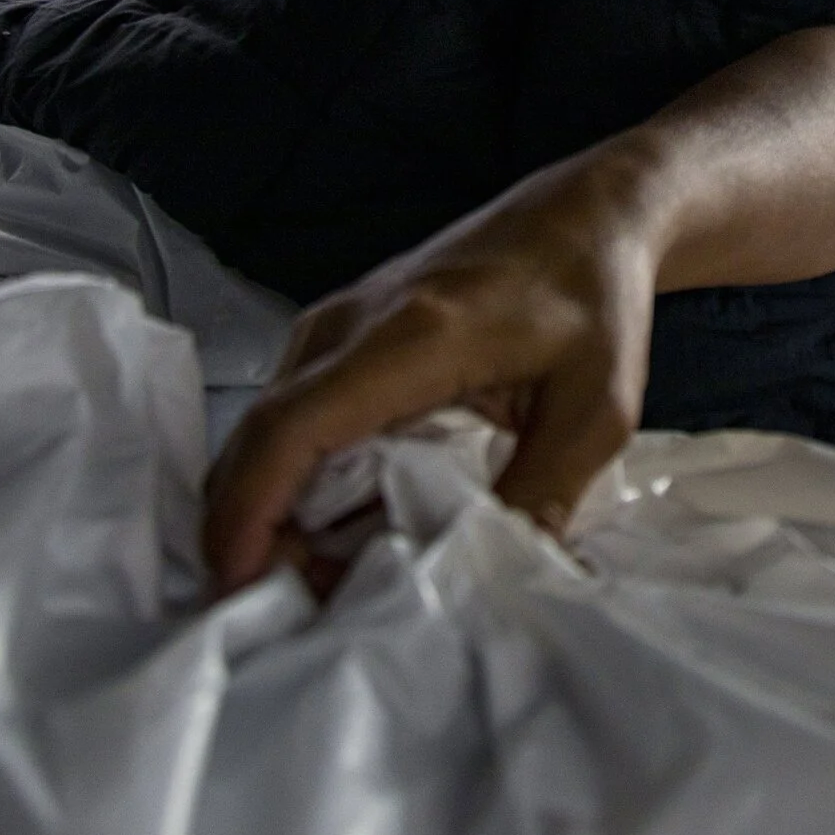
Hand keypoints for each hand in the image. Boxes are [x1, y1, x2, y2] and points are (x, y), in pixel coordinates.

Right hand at [201, 150, 658, 595]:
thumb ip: (542, 498)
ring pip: (268, 430)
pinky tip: (339, 531)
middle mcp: (351, 325)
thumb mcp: (596, 412)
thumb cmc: (594, 302)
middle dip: (253, 533)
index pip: (292, 428)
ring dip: (274, 510)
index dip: (251, 513)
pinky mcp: (342, 335)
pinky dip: (297, 478)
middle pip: (259, 437)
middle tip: (287, 619)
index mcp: (409, 337)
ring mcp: (338, 324)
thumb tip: (496, 582)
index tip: (238, 589)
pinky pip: (295, 415)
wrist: (587, 215)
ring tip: (318, 589)